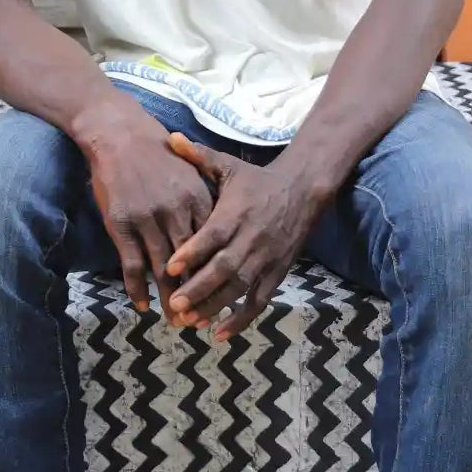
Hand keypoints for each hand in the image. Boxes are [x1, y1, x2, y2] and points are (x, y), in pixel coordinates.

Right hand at [76, 97, 216, 319]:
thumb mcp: (189, 171)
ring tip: (176, 321)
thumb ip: (204, 200)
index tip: (221, 296)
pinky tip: (141, 304)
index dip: (215, 275)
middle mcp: (175, 212)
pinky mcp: (121, 224)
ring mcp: (147, 220)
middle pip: (190, 264)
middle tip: (201, 320)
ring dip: (169, 298)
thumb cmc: (156, 152)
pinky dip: (137, 288)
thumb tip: (219, 231)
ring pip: (162, 270)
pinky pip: (132, 264)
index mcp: (196, 199)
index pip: (211, 246)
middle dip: (196, 295)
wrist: (119, 134)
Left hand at [162, 132, 324, 339]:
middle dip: (199, 287)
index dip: (192, 252)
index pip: (212, 236)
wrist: (302, 190)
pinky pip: (259, 302)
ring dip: (216, 306)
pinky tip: (219, 334)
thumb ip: (198, 156)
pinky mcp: (276, 274)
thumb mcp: (228, 165)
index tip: (169, 266)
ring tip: (190, 320)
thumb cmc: (256, 180)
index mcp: (235, 212)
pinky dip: (241, 319)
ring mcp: (266, 259)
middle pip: (225, 268)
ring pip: (241, 288)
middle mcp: (251, 238)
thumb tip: (169, 137)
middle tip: (174, 303)